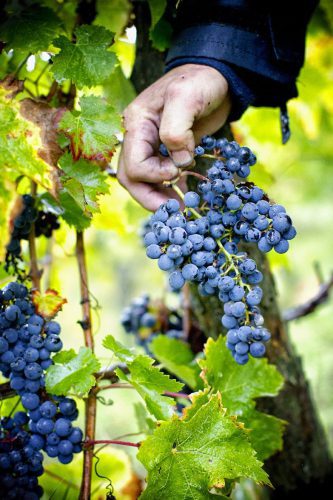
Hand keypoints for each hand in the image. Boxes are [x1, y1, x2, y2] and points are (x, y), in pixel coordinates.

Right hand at [117, 64, 230, 210]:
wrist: (218, 76)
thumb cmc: (200, 81)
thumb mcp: (185, 98)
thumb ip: (176, 131)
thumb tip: (178, 163)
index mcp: (137, 124)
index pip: (134, 163)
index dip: (154, 175)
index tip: (178, 171)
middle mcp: (140, 137)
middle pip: (131, 178)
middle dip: (150, 197)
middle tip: (174, 211)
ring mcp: (153, 145)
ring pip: (144, 181)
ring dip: (159, 197)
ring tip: (181, 207)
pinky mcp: (169, 151)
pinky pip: (161, 177)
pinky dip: (170, 189)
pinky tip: (185, 196)